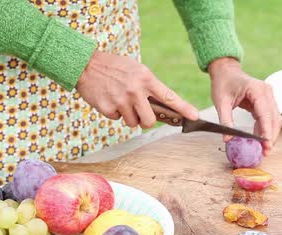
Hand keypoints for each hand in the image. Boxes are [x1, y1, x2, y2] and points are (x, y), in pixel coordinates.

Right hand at [76, 51, 198, 127]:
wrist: (85, 64)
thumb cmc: (114, 67)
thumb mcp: (136, 70)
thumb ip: (149, 87)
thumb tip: (161, 108)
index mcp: (146, 79)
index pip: (169, 97)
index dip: (184, 108)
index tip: (195, 116)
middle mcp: (136, 90)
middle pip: (150, 121)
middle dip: (145, 121)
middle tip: (138, 113)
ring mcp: (121, 100)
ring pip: (133, 122)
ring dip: (128, 116)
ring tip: (119, 99)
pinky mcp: (108, 108)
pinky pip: (117, 119)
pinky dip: (113, 112)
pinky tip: (108, 99)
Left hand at [209, 57, 281, 154]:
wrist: (226, 71)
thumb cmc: (223, 83)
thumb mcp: (221, 102)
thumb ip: (225, 121)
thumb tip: (228, 139)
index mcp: (257, 89)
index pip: (265, 113)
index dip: (267, 131)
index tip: (266, 145)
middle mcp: (267, 92)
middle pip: (274, 118)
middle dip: (271, 136)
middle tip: (265, 152)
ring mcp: (269, 96)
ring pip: (275, 119)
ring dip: (270, 134)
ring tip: (264, 149)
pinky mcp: (266, 101)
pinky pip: (269, 118)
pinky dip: (266, 129)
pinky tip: (259, 139)